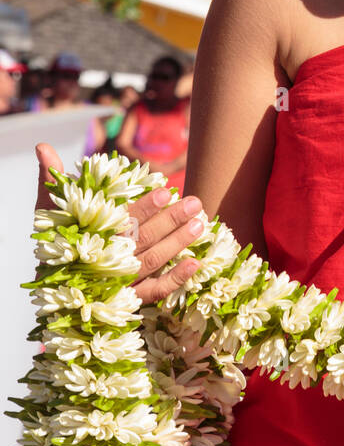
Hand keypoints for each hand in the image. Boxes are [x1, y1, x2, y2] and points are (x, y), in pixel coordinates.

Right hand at [35, 143, 203, 303]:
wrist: (50, 289)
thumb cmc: (54, 241)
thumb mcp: (50, 210)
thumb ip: (52, 179)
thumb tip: (42, 146)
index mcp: (91, 235)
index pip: (122, 219)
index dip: (144, 207)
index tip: (166, 191)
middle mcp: (106, 259)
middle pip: (144, 238)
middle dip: (170, 221)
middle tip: (194, 203)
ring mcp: (118, 282)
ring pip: (153, 261)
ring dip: (178, 243)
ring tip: (200, 223)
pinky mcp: (127, 300)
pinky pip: (154, 291)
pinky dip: (175, 280)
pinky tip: (195, 264)